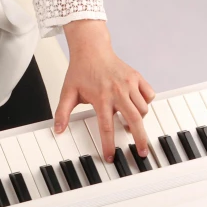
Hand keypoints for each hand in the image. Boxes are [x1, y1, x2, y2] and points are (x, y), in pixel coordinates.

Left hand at [55, 20, 155, 161]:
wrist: (91, 48)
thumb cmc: (80, 70)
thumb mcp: (67, 92)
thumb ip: (62, 112)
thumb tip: (57, 130)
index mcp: (101, 98)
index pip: (106, 127)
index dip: (108, 145)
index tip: (110, 158)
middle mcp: (117, 92)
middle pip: (134, 121)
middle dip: (139, 140)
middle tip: (141, 153)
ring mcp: (129, 84)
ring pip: (142, 109)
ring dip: (139, 120)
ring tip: (131, 125)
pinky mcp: (137, 77)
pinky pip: (149, 95)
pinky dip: (146, 103)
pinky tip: (137, 106)